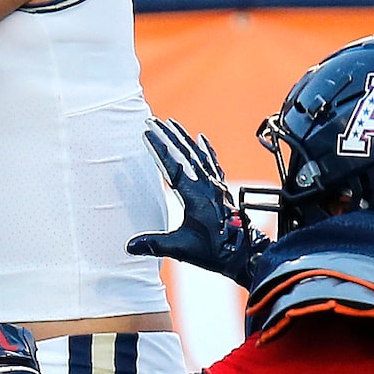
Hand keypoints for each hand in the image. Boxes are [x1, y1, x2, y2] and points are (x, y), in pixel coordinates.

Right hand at [127, 117, 266, 285]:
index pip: (173, 165)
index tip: (147, 132)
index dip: (159, 147)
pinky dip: (206, 149)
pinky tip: (202, 138)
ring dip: (183, 138)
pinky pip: (212, 163)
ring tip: (171, 123)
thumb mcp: (181, 248)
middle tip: (152, 120)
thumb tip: (129, 246)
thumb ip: (155, 244)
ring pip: (198, 154)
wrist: (243, 254)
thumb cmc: (214, 251)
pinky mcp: (221, 189)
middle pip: (184, 154)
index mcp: (195, 196)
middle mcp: (206, 185)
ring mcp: (215, 185)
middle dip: (167, 136)